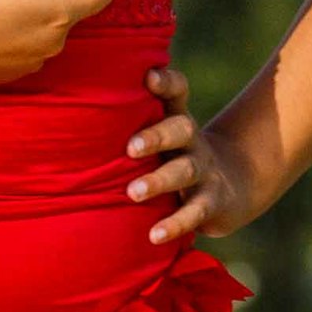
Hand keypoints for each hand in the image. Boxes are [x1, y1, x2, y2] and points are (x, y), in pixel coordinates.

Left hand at [125, 65, 260, 243]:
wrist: (235, 185)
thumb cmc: (178, 156)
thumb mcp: (165, 135)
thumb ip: (132, 121)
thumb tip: (75, 109)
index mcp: (177, 120)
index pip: (177, 92)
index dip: (166, 82)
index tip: (148, 76)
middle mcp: (192, 141)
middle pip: (181, 129)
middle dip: (157, 137)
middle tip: (130, 148)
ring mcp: (204, 171)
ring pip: (184, 171)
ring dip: (159, 181)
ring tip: (133, 193)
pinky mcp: (212, 202)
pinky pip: (194, 213)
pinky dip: (175, 224)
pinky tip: (154, 235)